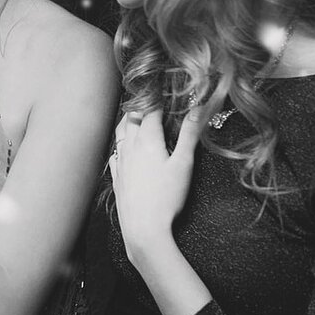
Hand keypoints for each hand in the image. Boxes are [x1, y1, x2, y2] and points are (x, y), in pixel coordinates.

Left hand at [110, 108, 202, 262]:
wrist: (143, 227)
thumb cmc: (166, 197)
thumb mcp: (184, 164)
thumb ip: (190, 135)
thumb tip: (198, 109)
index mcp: (146, 140)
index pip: (149, 111)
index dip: (156, 98)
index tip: (161, 87)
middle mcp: (129, 147)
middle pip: (131, 118)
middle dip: (140, 106)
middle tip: (148, 98)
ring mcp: (120, 161)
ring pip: (120, 133)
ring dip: (128, 121)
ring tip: (134, 114)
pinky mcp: (116, 176)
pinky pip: (115, 152)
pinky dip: (121, 143)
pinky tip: (123, 147)